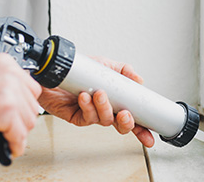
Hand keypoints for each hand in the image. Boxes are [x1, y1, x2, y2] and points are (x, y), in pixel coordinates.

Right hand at [0, 53, 41, 156]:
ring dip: (14, 133)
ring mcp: (8, 91)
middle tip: (1, 127)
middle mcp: (8, 74)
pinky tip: (4, 145)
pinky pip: (20, 134)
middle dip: (18, 121)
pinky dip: (14, 145)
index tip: (13, 114)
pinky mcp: (4, 111)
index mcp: (3, 63)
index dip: (22, 106)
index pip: (31, 89)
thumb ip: (1, 86)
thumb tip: (20, 101)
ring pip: (28, 121)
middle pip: (32, 106)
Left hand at [38, 56, 153, 146]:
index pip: (132, 118)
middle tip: (125, 114)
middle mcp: (104, 110)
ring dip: (104, 108)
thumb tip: (140, 80)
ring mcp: (91, 114)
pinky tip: (84, 96)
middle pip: (121, 125)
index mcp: (115, 101)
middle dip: (126, 123)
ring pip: (104, 120)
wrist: (53, 69)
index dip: (142, 130)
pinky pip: (86, 117)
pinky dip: (87, 107)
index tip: (149, 138)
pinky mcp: (76, 116)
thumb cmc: (78, 70)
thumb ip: (124, 71)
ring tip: (100, 94)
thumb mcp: (106, 65)